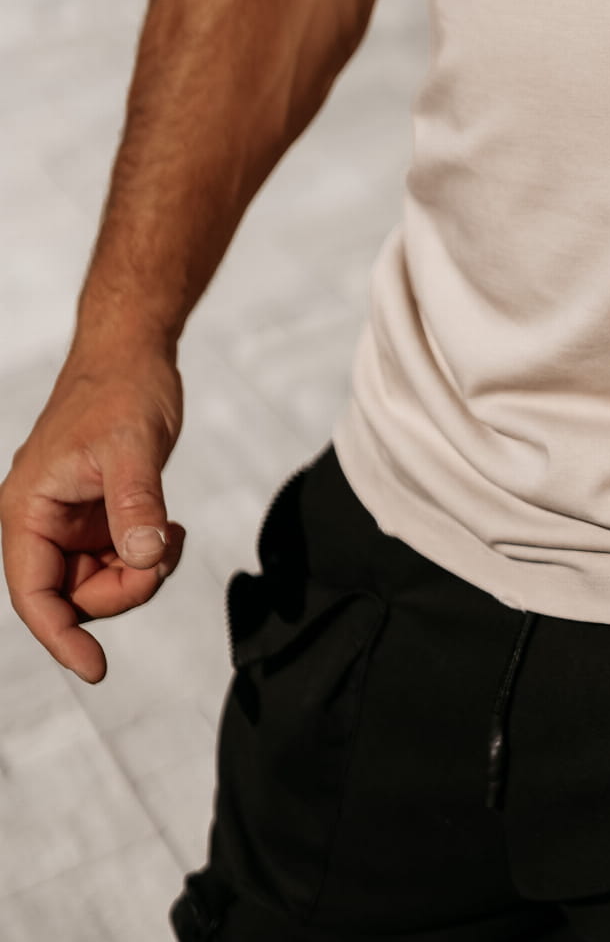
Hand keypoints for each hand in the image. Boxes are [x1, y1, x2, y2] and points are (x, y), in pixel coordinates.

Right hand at [0, 342, 185, 682]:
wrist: (132, 352)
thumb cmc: (122, 389)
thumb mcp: (134, 447)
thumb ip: (135, 507)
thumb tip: (143, 561)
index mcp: (27, 511)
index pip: (34, 595)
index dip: (61, 638)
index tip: (97, 668)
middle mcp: (40, 522)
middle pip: (73, 596)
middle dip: (122, 590)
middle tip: (164, 552)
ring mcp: (68, 521)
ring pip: (98, 582)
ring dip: (139, 573)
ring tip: (171, 531)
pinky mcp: (96, 514)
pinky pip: (117, 558)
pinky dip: (146, 554)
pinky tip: (169, 526)